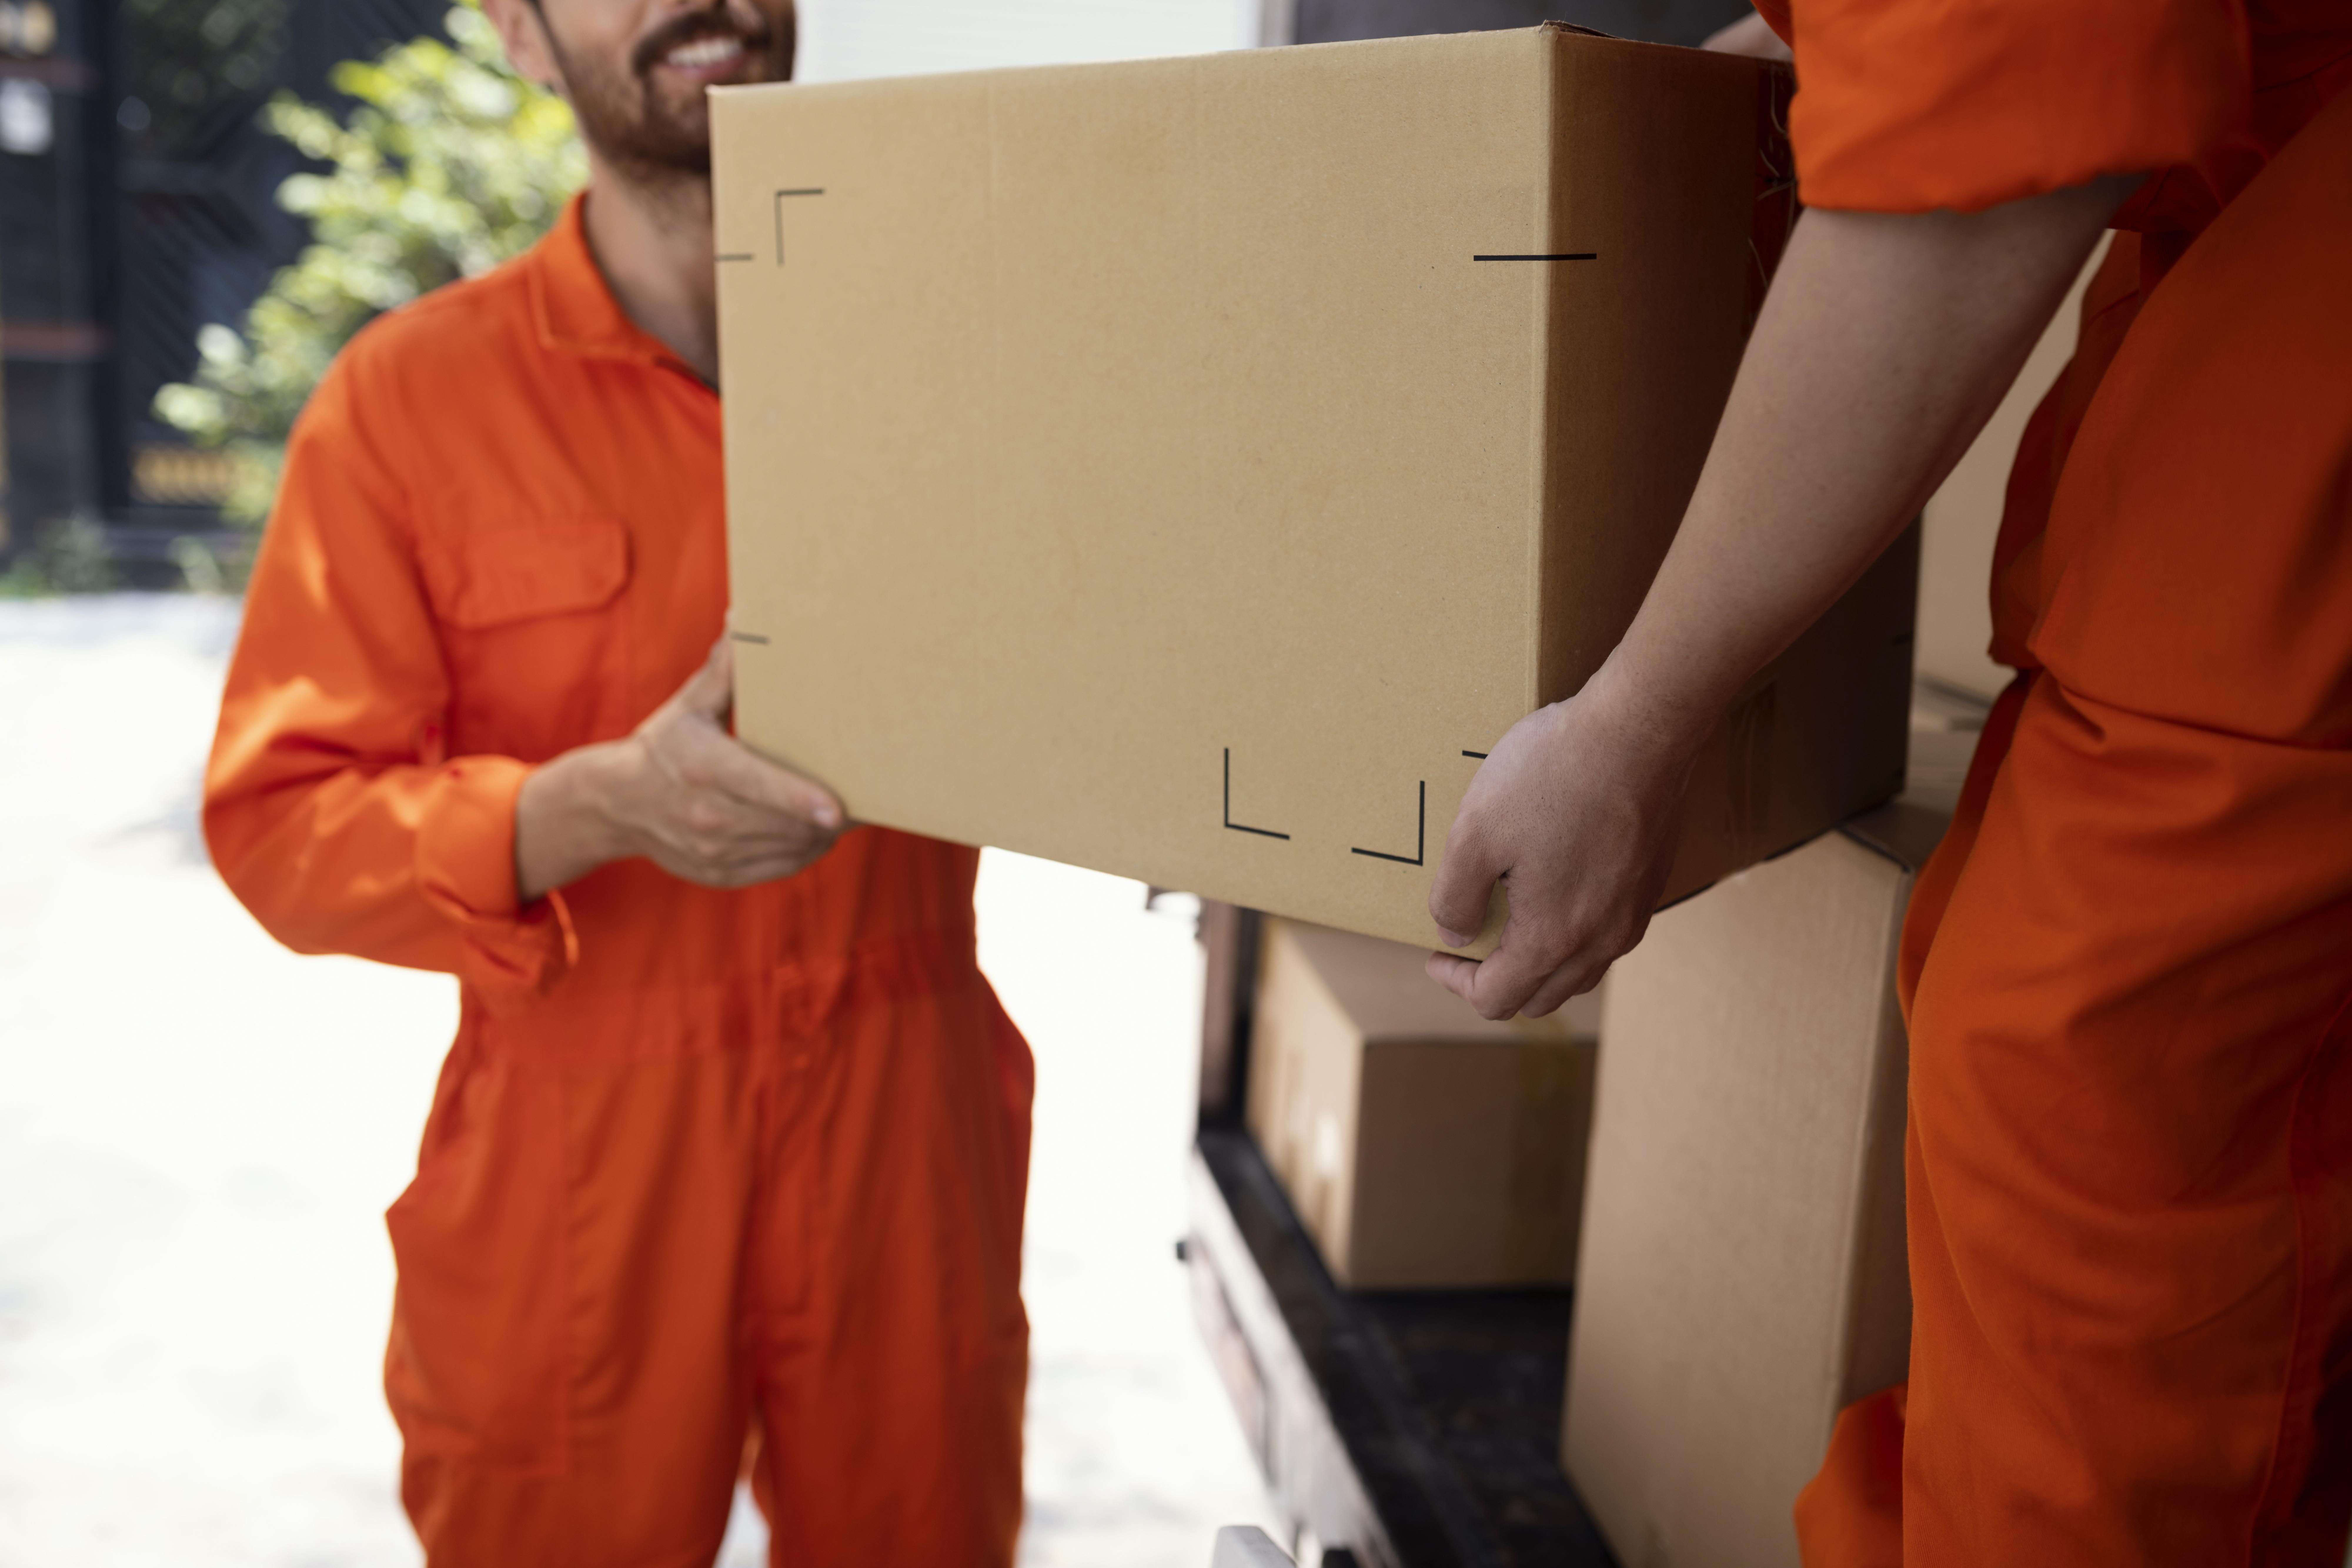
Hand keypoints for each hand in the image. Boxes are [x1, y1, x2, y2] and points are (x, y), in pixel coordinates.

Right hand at [515, 637, 845, 899]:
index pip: (759, 786)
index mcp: (704, 768)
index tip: (837, 808)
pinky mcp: (720, 874)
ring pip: (790, 847)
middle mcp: (707, 814)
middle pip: (786, 823)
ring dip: (824, 831)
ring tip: (848, 809)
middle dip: (832, 814)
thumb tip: (746, 618)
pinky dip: (806, 849)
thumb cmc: (664, 746)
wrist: (616, 804)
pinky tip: (817, 829)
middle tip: (870, 793)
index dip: (800, 799)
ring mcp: (713, 850)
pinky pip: (781, 866)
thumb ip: (724, 669)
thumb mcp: (689, 705)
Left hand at [1425, 674, 1695, 1019]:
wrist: (1639, 727)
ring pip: (1579, 970)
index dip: (1457, 982)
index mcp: (1554, 939)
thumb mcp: (1474, 834)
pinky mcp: (1651, 883)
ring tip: (1511, 922)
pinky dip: (1574, 933)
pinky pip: (1608, 933)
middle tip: (1470, 944)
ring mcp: (1633, 914)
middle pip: (1541, 996)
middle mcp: (1602, 940)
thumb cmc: (1553, 775)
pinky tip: (1556, 889)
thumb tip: (1454, 933)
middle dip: (1498, 981)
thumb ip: (1455, 896)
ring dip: (1539, 962)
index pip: (1497, 998)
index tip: (1437, 954)